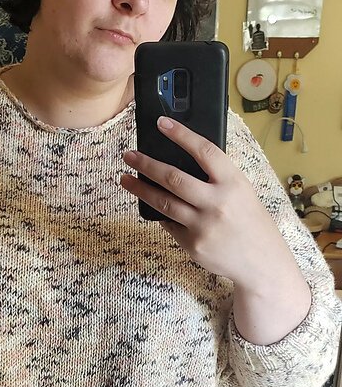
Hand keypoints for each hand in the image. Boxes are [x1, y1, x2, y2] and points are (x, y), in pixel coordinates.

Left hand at [121, 116, 299, 288]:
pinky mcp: (192, 244)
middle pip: (173, 178)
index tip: (161, 123)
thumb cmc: (250, 221)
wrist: (262, 264)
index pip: (204, 151)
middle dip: (146, 164)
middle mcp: (217, 203)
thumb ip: (217, 176)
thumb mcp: (242, 191)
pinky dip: (159, 212)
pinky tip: (150, 203)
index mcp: (234, 184)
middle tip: (129, 155)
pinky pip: (168, 223)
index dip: (181, 135)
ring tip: (125, 178)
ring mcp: (203, 226)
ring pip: (163, 202)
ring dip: (140, 189)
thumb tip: (182, 157)